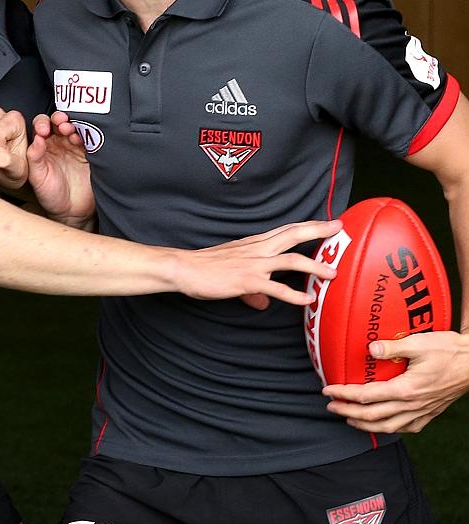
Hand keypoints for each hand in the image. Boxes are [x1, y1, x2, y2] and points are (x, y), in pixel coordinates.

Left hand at [26, 111, 94, 228]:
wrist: (72, 212)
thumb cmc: (51, 195)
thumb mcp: (38, 178)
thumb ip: (35, 158)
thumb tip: (36, 139)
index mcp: (43, 146)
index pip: (41, 126)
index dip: (42, 124)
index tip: (43, 130)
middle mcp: (59, 143)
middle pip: (59, 123)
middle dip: (59, 119)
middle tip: (60, 123)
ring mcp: (76, 147)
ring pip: (75, 128)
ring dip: (73, 125)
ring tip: (70, 130)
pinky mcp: (91, 153)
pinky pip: (91, 139)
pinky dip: (88, 134)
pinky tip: (83, 137)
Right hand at [179, 220, 342, 307]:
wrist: (184, 269)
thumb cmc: (205, 269)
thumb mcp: (233, 273)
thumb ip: (252, 287)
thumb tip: (263, 302)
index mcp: (255, 243)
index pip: (287, 231)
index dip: (308, 225)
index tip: (328, 222)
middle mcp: (258, 249)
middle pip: (294, 235)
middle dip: (318, 230)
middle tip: (339, 228)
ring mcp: (253, 264)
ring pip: (290, 260)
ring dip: (314, 266)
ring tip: (332, 273)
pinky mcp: (247, 280)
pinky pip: (275, 287)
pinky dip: (293, 294)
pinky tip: (307, 301)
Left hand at [323, 331, 468, 432]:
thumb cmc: (449, 351)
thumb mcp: (420, 343)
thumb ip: (393, 348)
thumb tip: (371, 349)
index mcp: (407, 389)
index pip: (367, 396)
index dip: (345, 394)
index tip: (328, 390)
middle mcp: (412, 405)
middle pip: (373, 416)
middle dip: (348, 412)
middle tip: (331, 406)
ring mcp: (422, 412)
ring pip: (388, 427)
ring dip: (365, 424)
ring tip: (350, 418)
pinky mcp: (430, 413)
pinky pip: (406, 427)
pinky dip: (389, 428)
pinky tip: (383, 424)